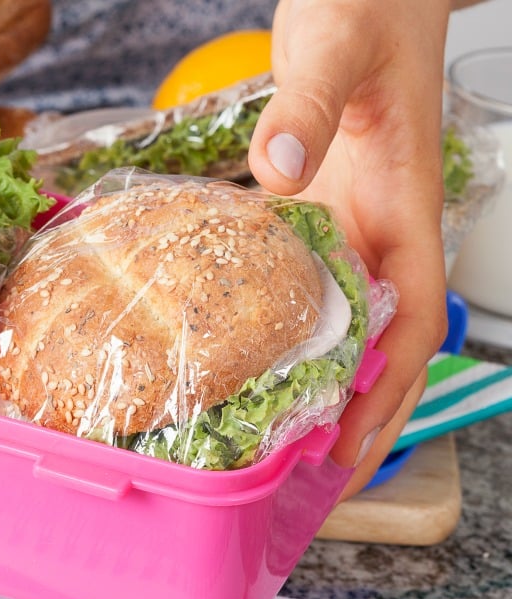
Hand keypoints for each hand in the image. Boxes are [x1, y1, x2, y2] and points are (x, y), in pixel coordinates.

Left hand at [247, 0, 449, 498]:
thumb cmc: (369, 2)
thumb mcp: (337, 48)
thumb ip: (309, 103)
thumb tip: (283, 164)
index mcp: (406, 203)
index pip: (412, 322)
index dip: (388, 394)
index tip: (353, 449)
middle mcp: (382, 222)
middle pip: (384, 343)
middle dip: (358, 415)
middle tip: (311, 480)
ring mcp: (350, 214)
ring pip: (348, 319)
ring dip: (325, 380)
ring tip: (282, 440)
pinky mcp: (317, 199)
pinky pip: (310, 277)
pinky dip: (291, 324)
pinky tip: (256, 353)